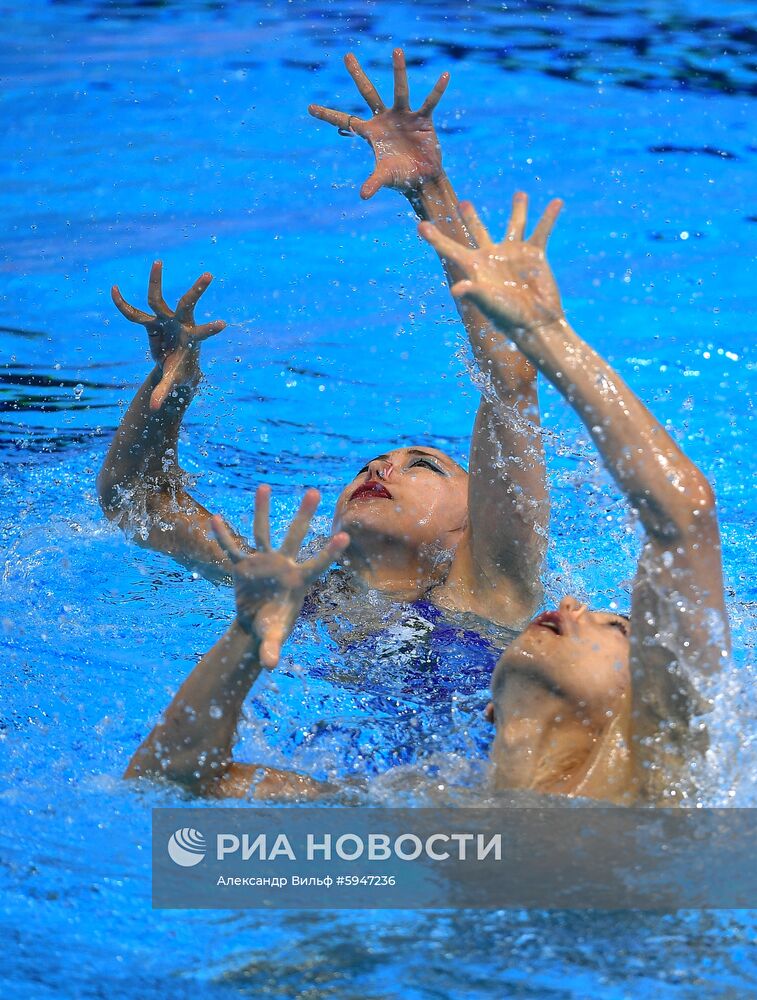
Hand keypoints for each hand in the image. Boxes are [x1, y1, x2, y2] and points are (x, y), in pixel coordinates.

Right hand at [111, 260, 225, 410]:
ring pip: (157, 298)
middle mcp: (180, 324)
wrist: (174, 366)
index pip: (202, 332)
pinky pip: (134, 313)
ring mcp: (165, 320)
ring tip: (158, 261)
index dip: (211, 329)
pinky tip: (113, 290)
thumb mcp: (173, 382)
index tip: (224, 324)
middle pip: (186, 304)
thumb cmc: (180, 373)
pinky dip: (123, 304)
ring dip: (155, 281)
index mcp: (191, 339)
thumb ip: (164, 392)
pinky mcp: (152, 321)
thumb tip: (154, 409)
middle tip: (209, 275)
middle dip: (197, 291)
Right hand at [211, 486, 348, 669]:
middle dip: (304, 515)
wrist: (254, 624)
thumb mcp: (271, 638)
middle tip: (315, 491)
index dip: (330, 552)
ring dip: (261, 510)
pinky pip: (231, 549)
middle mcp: (283, 565)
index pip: (317, 564)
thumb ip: (272, 648)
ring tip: (263, 486)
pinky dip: (222, 536)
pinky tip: (215, 519)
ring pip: (262, 531)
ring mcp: (263, 562)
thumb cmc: (271, 629)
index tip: (345, 535)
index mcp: (298, 581)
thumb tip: (269, 666)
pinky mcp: (243, 566)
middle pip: (294, 536)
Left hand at [309, 48, 448, 198]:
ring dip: (398, 71)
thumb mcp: (385, 177)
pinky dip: (437, 90)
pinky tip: (445, 76)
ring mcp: (404, 116)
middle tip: (346, 56)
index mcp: (371, 133)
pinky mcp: (423, 118)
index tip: (309, 108)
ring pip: (399, 90)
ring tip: (396, 50)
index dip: (328, 115)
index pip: (346, 120)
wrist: (423, 179)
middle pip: (368, 93)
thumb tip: (363, 196)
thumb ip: (374, 183)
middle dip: (357, 75)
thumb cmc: (401, 177)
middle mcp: (385, 119)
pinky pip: (430, 101)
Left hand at [419, 193, 564, 337]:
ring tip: (521, 194)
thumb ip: (473, 292)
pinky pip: (542, 231)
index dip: (435, 238)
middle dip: (471, 217)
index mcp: (475, 267)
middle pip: (478, 231)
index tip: (420, 226)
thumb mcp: (488, 302)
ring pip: (515, 225)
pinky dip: (549, 217)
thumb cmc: (508, 316)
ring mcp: (514, 254)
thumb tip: (456, 289)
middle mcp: (492, 257)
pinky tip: (557, 202)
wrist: (535, 323)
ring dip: (519, 209)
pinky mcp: (534, 255)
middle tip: (462, 202)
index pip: (450, 248)